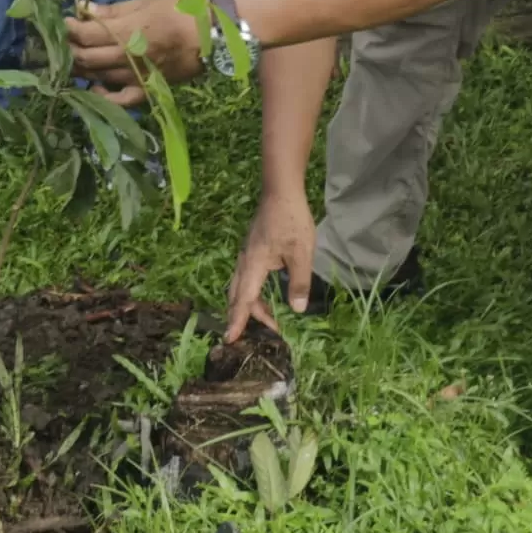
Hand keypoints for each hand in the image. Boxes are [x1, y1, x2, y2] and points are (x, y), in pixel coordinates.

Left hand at [65, 0, 206, 103]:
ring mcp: (135, 76)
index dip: (70, 28)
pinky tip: (96, 87)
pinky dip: (104, 96)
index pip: (86, 34)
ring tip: (76, 57)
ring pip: (98, 77)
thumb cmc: (178, 12)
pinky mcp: (147, 89)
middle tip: (67, 40)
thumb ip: (112, 10)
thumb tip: (84, 9)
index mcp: (125, 32)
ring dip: (82, 69)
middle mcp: (126, 57)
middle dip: (71, 48)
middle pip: (86, 58)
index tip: (66, 22)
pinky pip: (120, 100)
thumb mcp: (143, 3)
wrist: (210, 35)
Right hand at [226, 191, 317, 342]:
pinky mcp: (252, 251)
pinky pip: (245, 279)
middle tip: (262, 335)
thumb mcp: (301, 254)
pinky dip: (251, 294)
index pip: (243, 299)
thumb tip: (296, 310)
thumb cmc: (292, 221)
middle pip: (238, 296)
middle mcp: (245, 262)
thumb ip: (298, 282)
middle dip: (245, 317)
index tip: (230, 340)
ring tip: (267, 320)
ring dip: (249, 305)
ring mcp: (246, 256)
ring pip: (240, 287)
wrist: (281, 192)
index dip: (238, 321)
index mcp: (254, 265)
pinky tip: (263, 297)